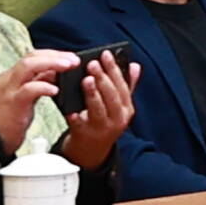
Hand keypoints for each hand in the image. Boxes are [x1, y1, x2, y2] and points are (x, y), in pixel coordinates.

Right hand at [0, 40, 71, 140]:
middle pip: (31, 57)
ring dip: (51, 64)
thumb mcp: (26, 97)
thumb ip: (38, 83)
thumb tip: (56, 72)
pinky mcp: (13, 103)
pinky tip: (56, 90)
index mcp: (12, 76)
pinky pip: (28, 89)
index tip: (70, 57)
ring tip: (68, 67)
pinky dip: (44, 87)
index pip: (33, 57)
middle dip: (55, 56)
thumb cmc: (10, 119)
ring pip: (28, 67)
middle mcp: (9, 79)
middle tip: (74, 60)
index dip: (53, 54)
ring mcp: (9, 90)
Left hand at [57, 50, 134, 169]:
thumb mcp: (119, 107)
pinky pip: (79, 124)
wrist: (92, 151)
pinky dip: (75, 116)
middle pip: (111, 96)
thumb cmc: (105, 122)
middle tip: (92, 64)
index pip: (122, 85)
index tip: (105, 54)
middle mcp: (117, 119)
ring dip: (92, 94)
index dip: (114, 69)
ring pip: (98, 109)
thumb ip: (127, 86)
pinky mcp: (84, 134)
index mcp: (126, 109)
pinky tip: (70, 108)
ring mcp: (101, 128)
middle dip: (102, 78)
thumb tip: (134, 65)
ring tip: (86, 79)